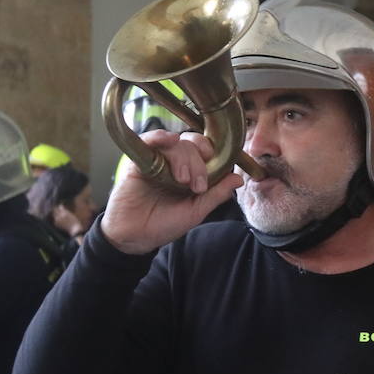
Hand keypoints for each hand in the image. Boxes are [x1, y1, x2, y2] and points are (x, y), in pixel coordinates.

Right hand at [99, 130, 241, 255]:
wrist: (135, 237)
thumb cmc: (163, 224)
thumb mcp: (195, 211)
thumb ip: (216, 194)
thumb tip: (239, 179)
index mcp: (190, 172)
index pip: (204, 151)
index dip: (213, 152)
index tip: (216, 164)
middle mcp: (174, 163)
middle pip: (192, 145)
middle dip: (199, 163)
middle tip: (196, 185)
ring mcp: (157, 160)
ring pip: (176, 143)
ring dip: (183, 158)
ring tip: (182, 180)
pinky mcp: (138, 160)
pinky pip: (150, 140)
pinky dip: (159, 136)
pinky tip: (168, 139)